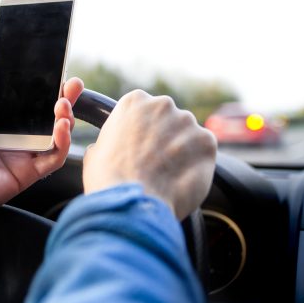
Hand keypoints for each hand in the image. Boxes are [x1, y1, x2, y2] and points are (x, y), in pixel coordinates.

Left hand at [0, 58, 83, 258]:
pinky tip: (61, 126)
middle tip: (72, 85)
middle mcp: (8, 140)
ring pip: (53, 137)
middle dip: (62, 100)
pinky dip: (62, 144)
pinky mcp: (24, 176)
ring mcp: (18, 158)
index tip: (53, 74)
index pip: (24, 103)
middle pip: (44, 118)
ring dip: (65, 119)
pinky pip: (51, 160)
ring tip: (63, 104)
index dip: (41, 90)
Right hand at [82, 89, 215, 219]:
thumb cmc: (108, 179)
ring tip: (169, 175)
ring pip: (188, 135)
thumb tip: (107, 150)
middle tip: (156, 163)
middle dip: (165, 138)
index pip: (145, 110)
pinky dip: (197, 164)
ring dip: (182, 151)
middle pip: (169, 119)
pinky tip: (181, 179)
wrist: (131, 201)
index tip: (140, 148)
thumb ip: (111, 142)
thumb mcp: (96, 152)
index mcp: (134, 101)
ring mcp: (186, 121)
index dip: (143, 131)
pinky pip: (204, 151)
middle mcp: (162, 104)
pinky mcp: (207, 141)